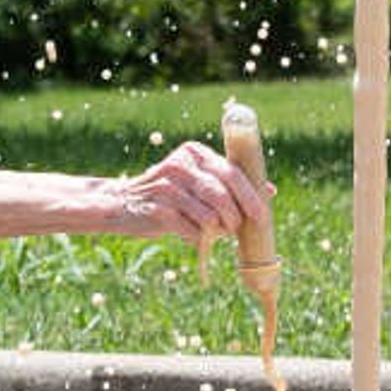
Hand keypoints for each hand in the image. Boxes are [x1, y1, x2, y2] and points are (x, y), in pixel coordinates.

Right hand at [116, 139, 266, 253]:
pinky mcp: (157, 208)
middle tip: (233, 229)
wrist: (120, 203)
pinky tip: (190, 235)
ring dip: (216, 230)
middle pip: (222, 195)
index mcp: (194, 153)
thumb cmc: (168, 194)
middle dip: (234, 217)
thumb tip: (270, 190)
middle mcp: (180, 165)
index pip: (231, 172)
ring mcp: (166, 186)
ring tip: (211, 231)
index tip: (261, 215)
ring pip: (209, 215)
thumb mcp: (197, 180)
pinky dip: (196, 238)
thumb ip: (228, 182)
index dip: (250, 196)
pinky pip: (191, 230)